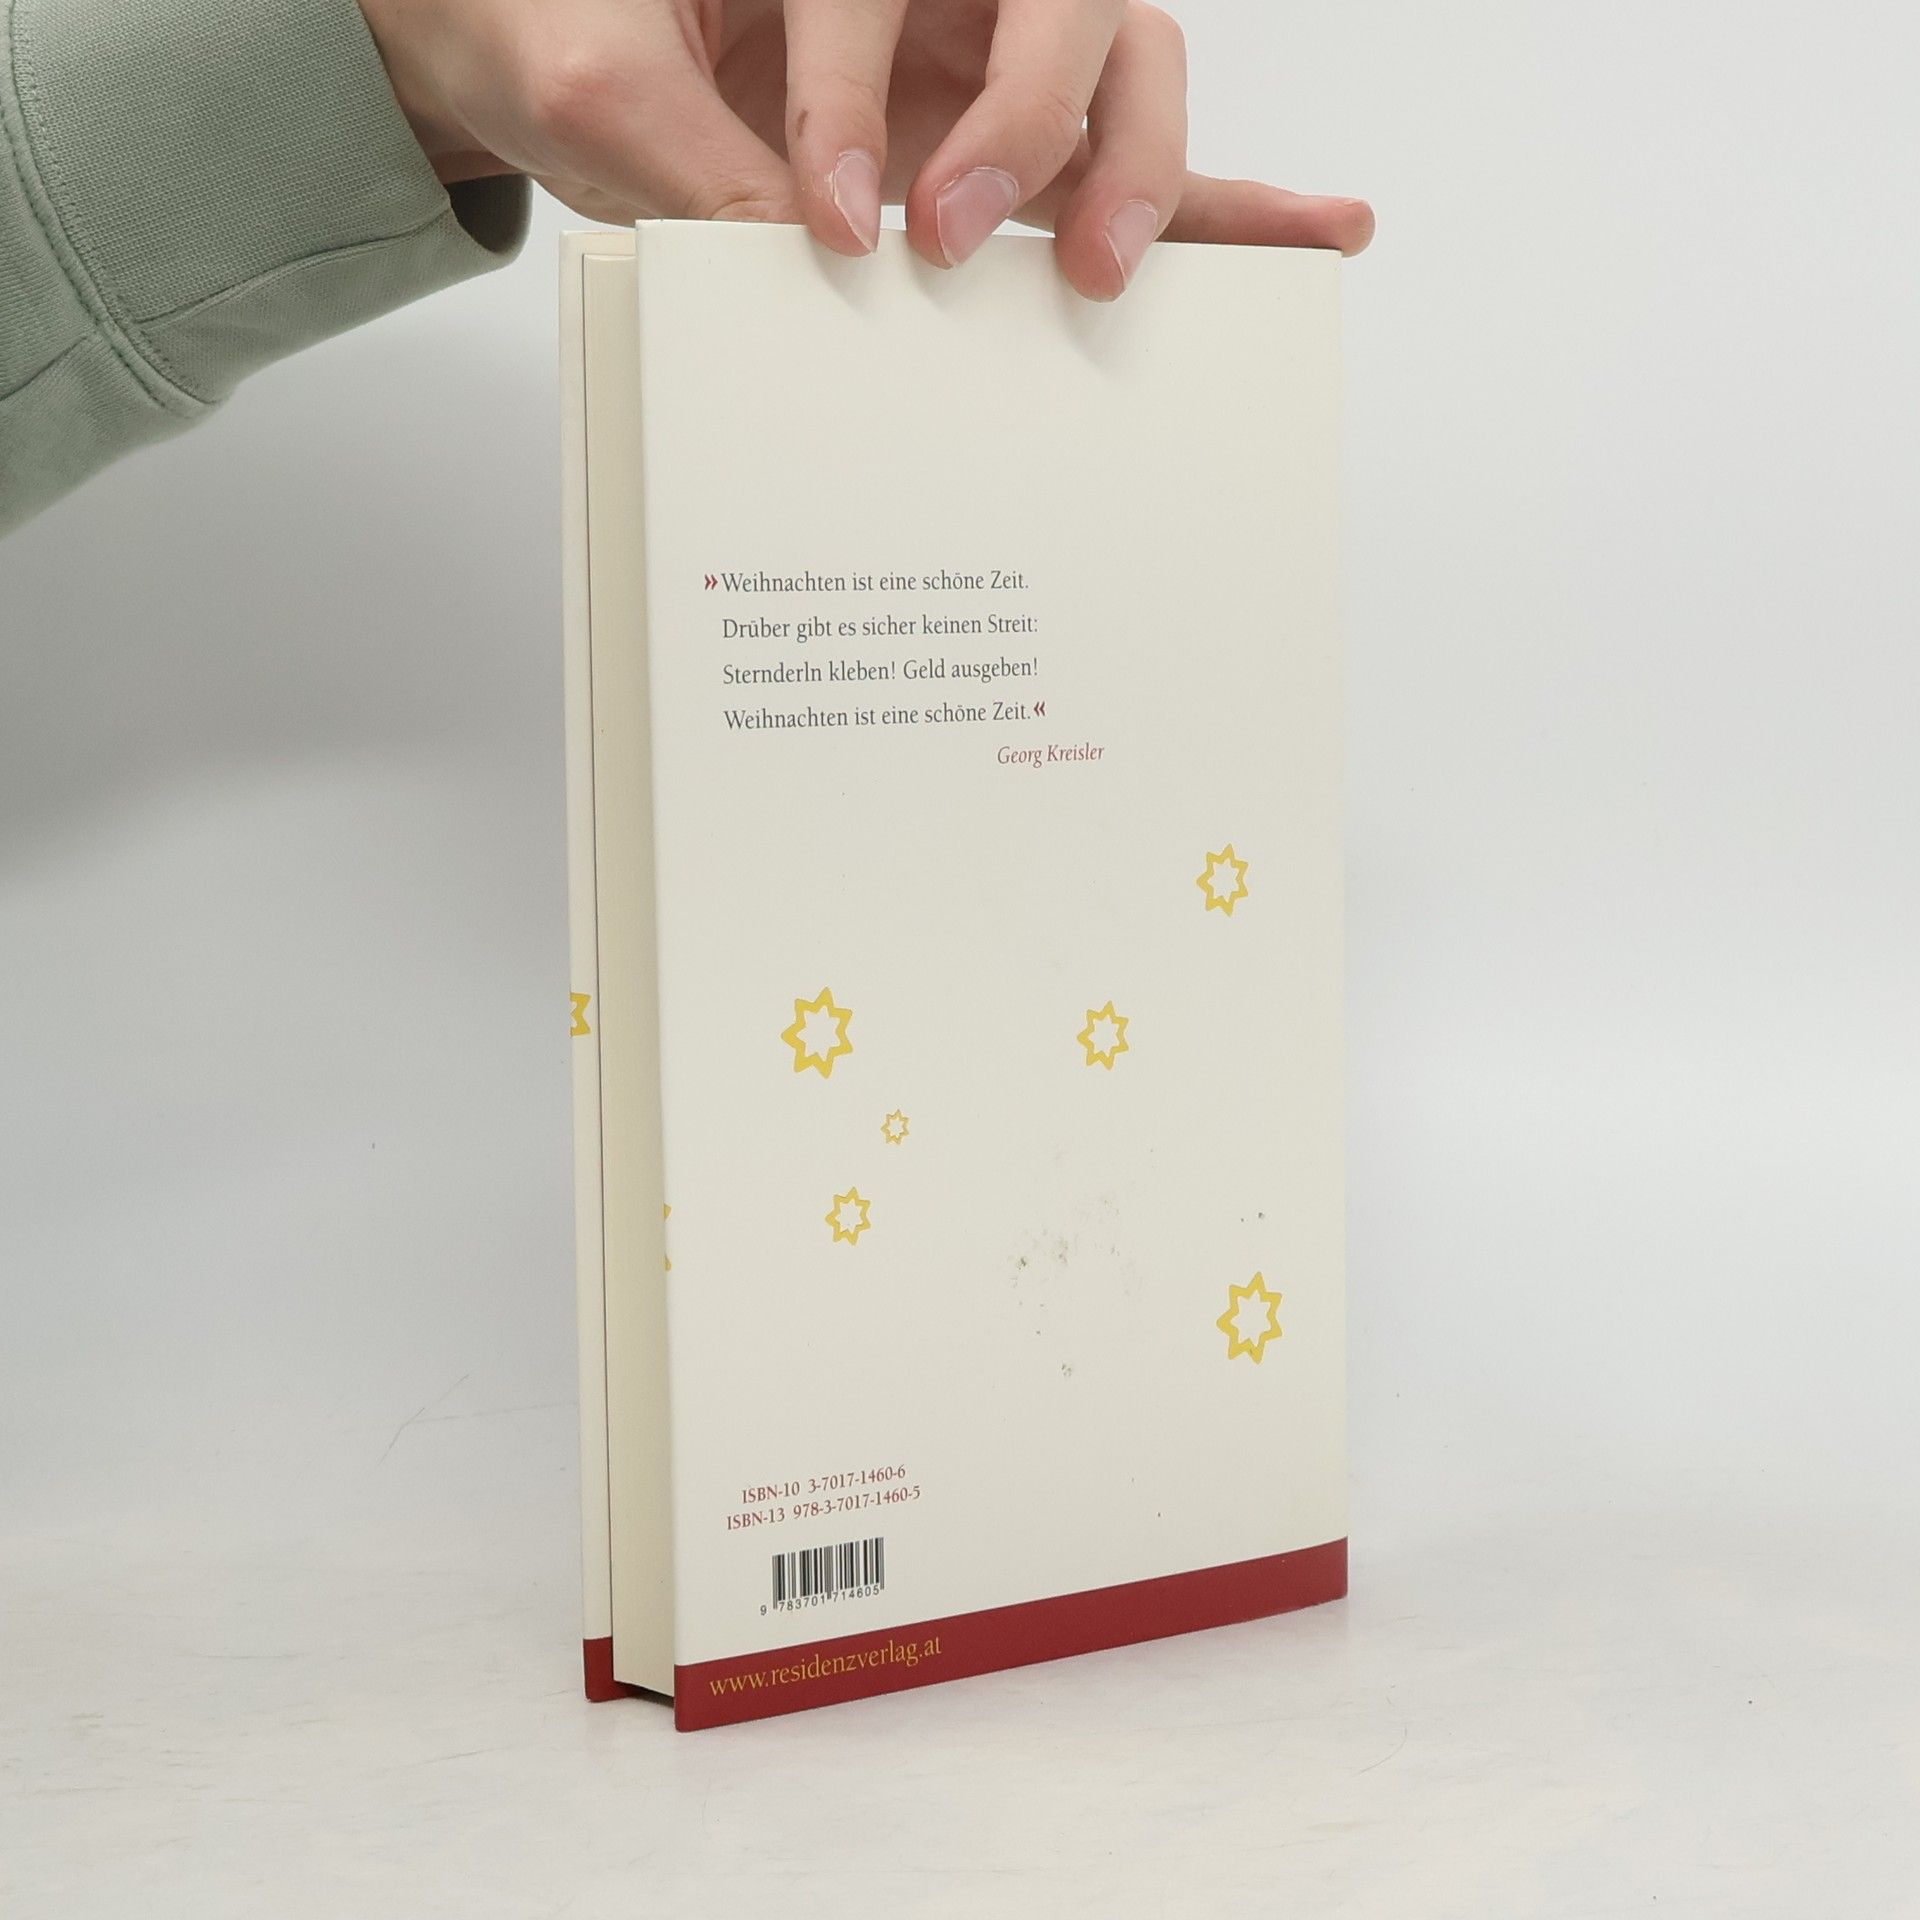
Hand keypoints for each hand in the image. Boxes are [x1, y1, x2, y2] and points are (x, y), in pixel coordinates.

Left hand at [357, 0, 1373, 299]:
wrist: (539, 44)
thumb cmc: (559, 26)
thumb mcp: (586, 78)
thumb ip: (680, 157)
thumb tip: (788, 264)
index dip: (856, 98)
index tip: (818, 215)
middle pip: (1062, 4)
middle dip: (1028, 121)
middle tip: (954, 238)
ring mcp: (988, 51)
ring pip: (1124, 69)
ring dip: (1134, 170)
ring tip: (1097, 270)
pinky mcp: (1012, 143)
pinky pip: (1140, 157)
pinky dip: (1229, 203)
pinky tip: (1319, 231)